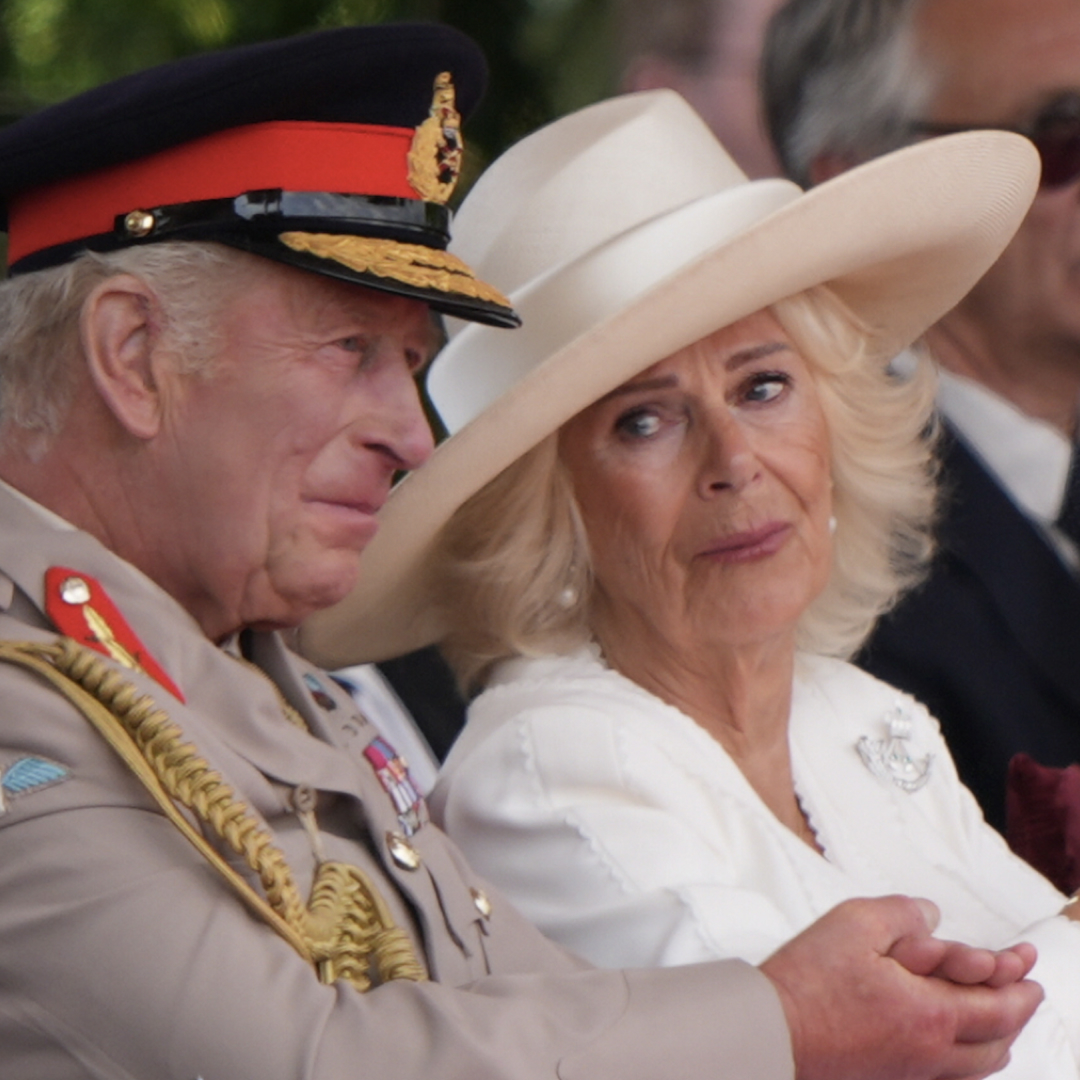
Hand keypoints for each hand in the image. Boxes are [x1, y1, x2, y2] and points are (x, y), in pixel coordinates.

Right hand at [759, 896, 1042, 1079]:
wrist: (772, 1032)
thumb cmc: (808, 984)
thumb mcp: (856, 922)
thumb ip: (903, 914)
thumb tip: (930, 917)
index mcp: (930, 1014)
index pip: (999, 1004)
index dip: (1019, 980)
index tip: (1026, 961)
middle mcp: (930, 1052)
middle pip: (997, 1040)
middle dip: (1015, 1009)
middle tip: (1021, 985)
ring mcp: (911, 1071)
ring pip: (976, 1064)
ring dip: (995, 1035)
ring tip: (993, 1012)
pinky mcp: (890, 1078)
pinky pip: (949, 1074)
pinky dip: (967, 1055)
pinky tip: (951, 1038)